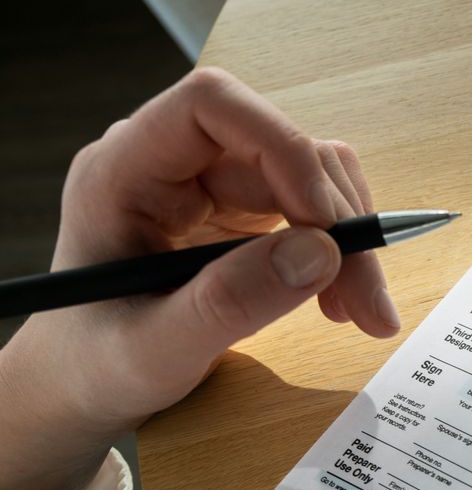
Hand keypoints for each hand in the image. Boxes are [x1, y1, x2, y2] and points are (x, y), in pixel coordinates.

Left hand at [0, 68, 399, 489]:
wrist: (86, 384)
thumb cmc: (96, 365)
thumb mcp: (154, 350)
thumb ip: (228, 303)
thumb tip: (321, 254)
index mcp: (123, 171)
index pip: (211, 105)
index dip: (281, 146)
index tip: (326, 228)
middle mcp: (170, 162)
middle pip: (280, 149)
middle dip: (336, 221)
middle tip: (367, 303)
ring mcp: (210, 184)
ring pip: (310, 176)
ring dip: (349, 240)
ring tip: (359, 312)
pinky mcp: (241, 213)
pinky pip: (311, 208)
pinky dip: (340, 253)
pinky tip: (339, 301)